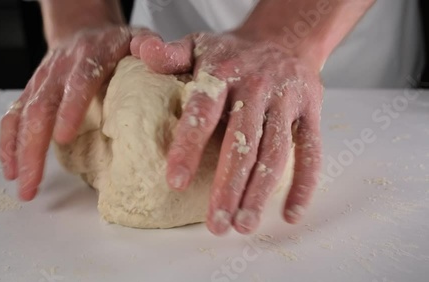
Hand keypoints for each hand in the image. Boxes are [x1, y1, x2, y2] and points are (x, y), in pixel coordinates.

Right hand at [0, 26, 132, 200]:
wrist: (85, 31)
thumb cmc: (114, 44)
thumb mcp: (137, 39)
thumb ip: (148, 47)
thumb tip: (157, 58)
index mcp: (90, 57)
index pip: (79, 82)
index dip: (70, 108)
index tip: (64, 137)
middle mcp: (60, 69)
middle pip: (41, 107)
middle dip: (34, 147)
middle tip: (32, 182)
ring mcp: (42, 81)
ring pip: (23, 116)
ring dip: (19, 152)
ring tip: (22, 184)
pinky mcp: (32, 91)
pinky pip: (14, 116)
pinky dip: (9, 143)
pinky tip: (11, 167)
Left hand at [131, 32, 322, 234]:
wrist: (284, 37)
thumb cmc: (232, 52)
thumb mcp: (198, 45)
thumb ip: (169, 55)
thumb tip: (139, 51)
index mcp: (223, 73)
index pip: (203, 111)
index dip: (189, 146)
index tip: (175, 182)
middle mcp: (257, 88)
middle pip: (243, 143)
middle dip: (228, 187)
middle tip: (216, 224)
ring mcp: (286, 102)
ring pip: (275, 153)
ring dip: (260, 193)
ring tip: (243, 225)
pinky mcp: (310, 113)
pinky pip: (310, 151)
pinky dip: (303, 184)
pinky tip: (289, 214)